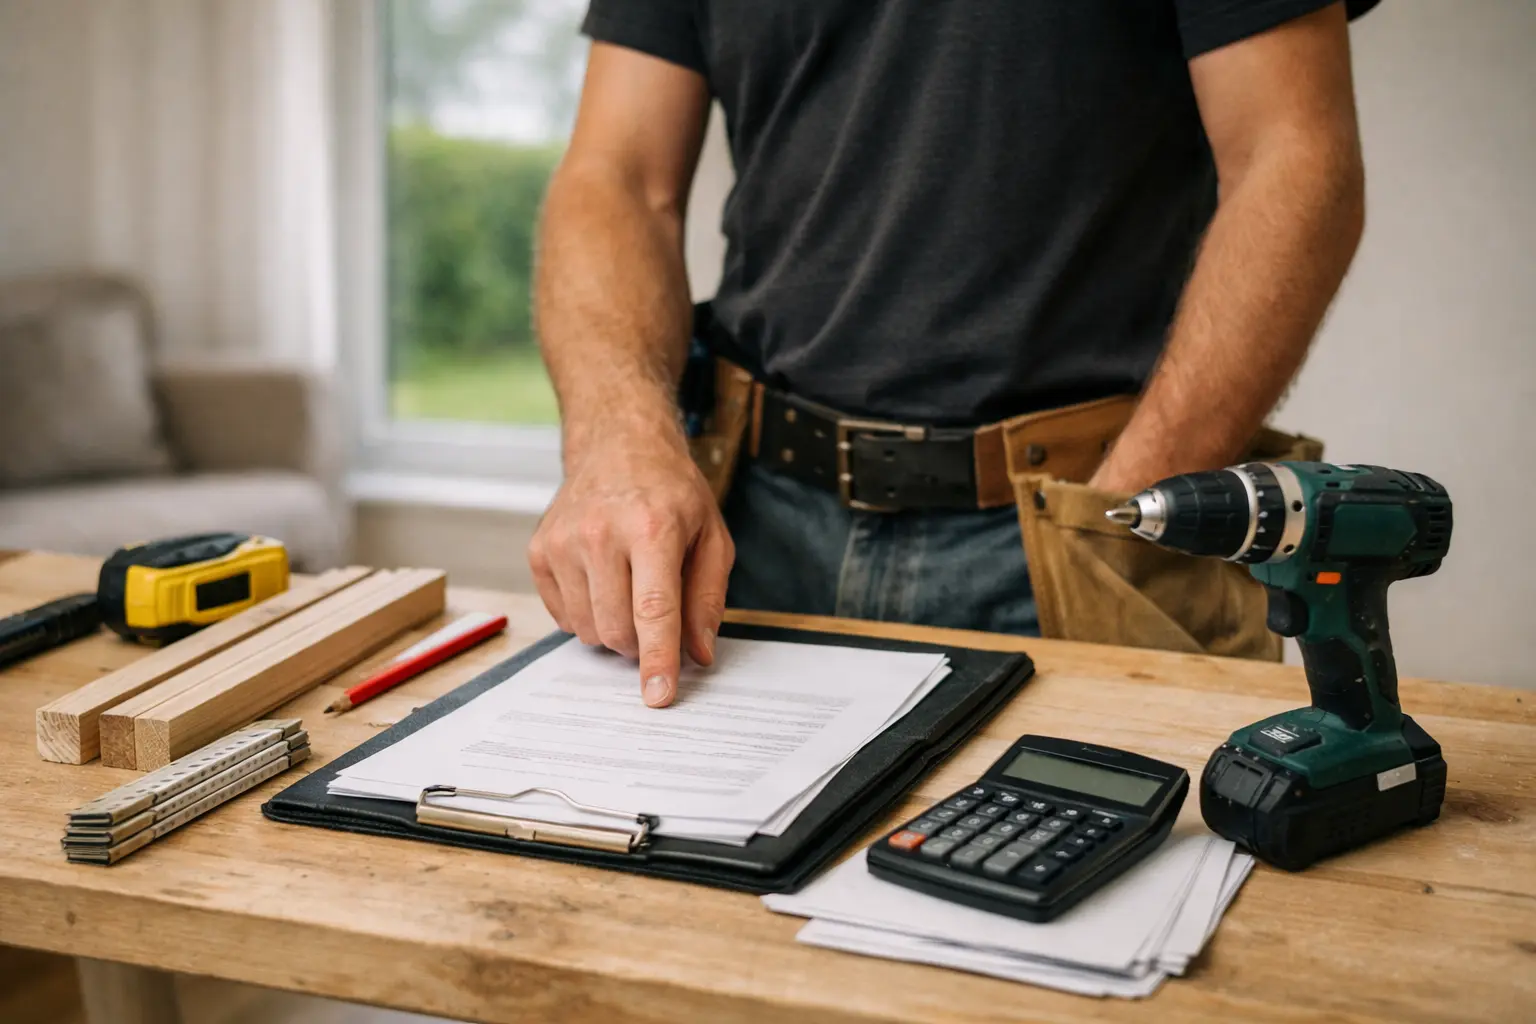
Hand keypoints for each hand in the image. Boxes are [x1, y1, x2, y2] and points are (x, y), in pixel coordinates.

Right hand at [528, 434, 733, 707]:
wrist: (618, 446)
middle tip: (657, 621)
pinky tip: (603, 580)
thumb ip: (708, 598)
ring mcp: (563, 542)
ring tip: (630, 589)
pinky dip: (589, 614)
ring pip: (589, 630)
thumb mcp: (712, 536)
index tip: (658, 697)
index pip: (653, 610)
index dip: (658, 660)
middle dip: (642, 645)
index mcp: (652, 527)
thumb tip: (699, 654)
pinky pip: (564, 617)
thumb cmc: (671, 494)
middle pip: (617, 629)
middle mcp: (600, 533)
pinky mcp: (539, 551)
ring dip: (615, 630)